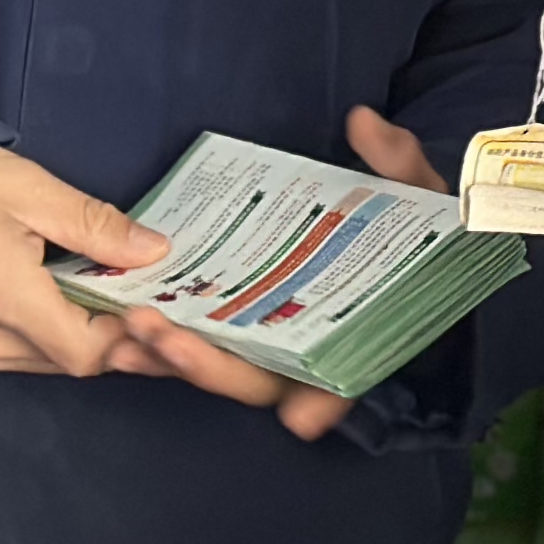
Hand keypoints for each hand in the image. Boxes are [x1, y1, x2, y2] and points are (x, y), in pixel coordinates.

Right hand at [0, 142, 167, 379]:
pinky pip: (27, 353)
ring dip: (93, 336)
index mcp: (1, 297)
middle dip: (122, 337)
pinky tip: (85, 303)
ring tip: (132, 300)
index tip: (166, 307)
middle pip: (73, 360)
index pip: (85, 349)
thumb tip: (155, 252)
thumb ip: (95, 225)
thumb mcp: (31, 189)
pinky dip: (62, 333)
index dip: (132, 336)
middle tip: (164, 304)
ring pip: (53, 360)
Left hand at [100, 107, 453, 443]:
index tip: (301, 419)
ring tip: (129, 328)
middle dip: (208, 365)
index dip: (325, 402)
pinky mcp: (236, 324)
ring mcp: (269, 340)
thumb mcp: (419, 187)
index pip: (345, 380)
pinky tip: (124, 328)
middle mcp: (311, 349)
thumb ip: (395, 159)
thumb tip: (363, 124)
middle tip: (159, 333)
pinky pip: (197, 342)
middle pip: (259, 379)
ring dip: (172, 357)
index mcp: (364, 331)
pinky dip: (163, 342)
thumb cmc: (418, 222)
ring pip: (219, 366)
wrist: (403, 228)